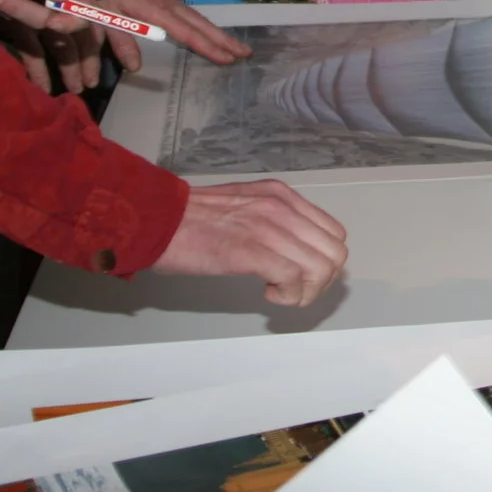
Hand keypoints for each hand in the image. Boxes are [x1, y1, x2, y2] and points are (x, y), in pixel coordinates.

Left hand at [0, 0, 107, 94]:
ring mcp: (38, 9)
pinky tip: (42, 85)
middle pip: (78, 31)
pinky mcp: (16, 19)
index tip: (59, 29)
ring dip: (67, 66)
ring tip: (75, 89)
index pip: (82, 5)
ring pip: (57, 43)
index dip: (77, 21)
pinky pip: (30, 45)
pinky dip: (36, 65)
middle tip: (90, 82)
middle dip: (86, 57)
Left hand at [101, 0, 252, 71]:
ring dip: (219, 34)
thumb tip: (136, 68)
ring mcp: (170, 1)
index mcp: (156, 11)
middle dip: (224, 40)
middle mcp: (169, 6)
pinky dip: (206, 27)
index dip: (207, 47)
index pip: (186, 33)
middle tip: (247, 53)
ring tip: (237, 47)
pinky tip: (210, 34)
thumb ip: (120, 40)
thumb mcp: (105, 14)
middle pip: (201, 25)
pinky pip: (192, 15)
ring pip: (199, 19)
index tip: (227, 58)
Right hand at [151, 179, 348, 306]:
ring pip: (321, 268)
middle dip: (321, 281)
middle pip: (335, 253)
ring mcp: (268, 228)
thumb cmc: (191, 219)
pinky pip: (294, 279)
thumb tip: (293, 248)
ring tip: (278, 292)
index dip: (324, 261)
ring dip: (305, 292)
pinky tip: (267, 293)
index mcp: (281, 196)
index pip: (334, 232)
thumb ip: (273, 220)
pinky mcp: (251, 252)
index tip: (300, 273)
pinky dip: (288, 295)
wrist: (157, 219)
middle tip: (293, 289)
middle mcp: (282, 208)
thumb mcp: (244, 205)